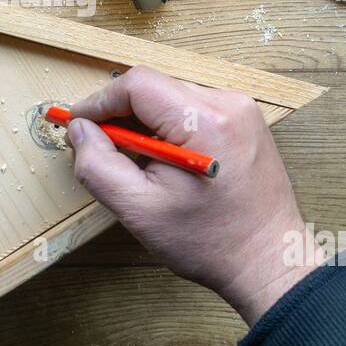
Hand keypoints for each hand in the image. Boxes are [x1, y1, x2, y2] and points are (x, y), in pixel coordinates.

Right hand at [67, 67, 320, 324]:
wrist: (269, 261)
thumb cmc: (209, 242)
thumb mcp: (139, 210)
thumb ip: (98, 165)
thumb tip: (79, 129)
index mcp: (204, 120)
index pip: (136, 84)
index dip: (99, 102)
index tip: (76, 125)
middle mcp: (228, 103)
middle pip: (154, 87)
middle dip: (121, 114)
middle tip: (102, 149)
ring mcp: (242, 109)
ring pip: (172, 97)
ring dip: (145, 122)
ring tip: (138, 163)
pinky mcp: (246, 121)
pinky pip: (193, 108)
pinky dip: (169, 128)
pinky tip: (166, 162)